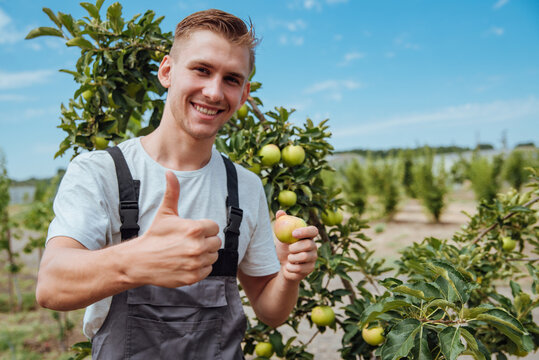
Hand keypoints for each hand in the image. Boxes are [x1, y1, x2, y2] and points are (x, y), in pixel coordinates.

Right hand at [126, 171, 221, 287]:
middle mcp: (198, 247)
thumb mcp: (165, 212)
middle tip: (189, 242)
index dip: (204, 228)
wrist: (139, 261)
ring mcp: (196, 263)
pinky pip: (208, 270)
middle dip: (205, 241)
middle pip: (216, 242)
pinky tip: (187, 263)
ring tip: (187, 252)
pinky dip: (200, 267)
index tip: (192, 231)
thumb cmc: (154, 235)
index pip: (214, 227)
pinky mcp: (193, 277)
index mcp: (195, 229)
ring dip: (204, 255)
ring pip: (213, 256)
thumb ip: (172, 192)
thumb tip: (170, 172)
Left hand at [274, 210, 317, 281]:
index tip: (293, 233)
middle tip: (289, 249)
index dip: (305, 231)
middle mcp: (314, 246)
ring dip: (291, 258)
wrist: (284, 266)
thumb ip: (281, 223)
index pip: (313, 230)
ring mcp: (313, 258)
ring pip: (304, 257)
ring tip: (289, 258)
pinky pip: (300, 269)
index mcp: (308, 236)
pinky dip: (290, 268)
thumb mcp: (281, 236)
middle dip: (296, 247)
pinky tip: (289, 267)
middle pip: (309, 244)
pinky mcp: (310, 268)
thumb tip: (280, 212)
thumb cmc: (284, 248)